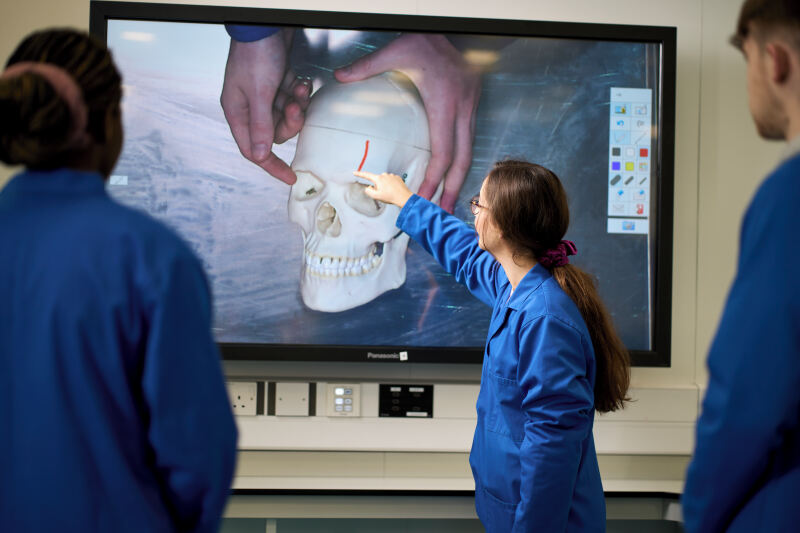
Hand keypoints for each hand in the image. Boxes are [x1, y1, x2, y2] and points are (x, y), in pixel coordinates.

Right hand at [220, 30, 311, 184]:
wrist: (265, 25)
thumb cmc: (256, 54)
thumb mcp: (259, 93)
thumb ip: (261, 126)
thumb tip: (260, 156)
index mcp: (237, 112)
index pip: (253, 150)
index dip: (271, 166)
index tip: (290, 177)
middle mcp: (249, 107)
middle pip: (274, 134)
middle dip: (289, 124)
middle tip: (295, 107)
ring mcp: (264, 96)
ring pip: (286, 118)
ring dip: (297, 107)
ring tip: (299, 89)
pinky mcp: (278, 85)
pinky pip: (293, 101)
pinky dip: (300, 94)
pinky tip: (301, 82)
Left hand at [336, 34, 480, 212]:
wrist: (459, 30)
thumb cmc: (427, 41)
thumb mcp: (396, 50)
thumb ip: (368, 66)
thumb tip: (340, 76)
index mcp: (444, 103)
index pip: (442, 150)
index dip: (435, 177)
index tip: (425, 196)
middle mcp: (461, 109)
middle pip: (461, 159)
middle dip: (452, 188)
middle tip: (444, 212)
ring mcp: (470, 108)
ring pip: (469, 151)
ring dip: (459, 178)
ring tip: (450, 200)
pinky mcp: (472, 106)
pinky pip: (469, 140)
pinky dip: (461, 160)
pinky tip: (453, 173)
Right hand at [353, 171, 412, 207]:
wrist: (403, 197)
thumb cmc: (391, 197)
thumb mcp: (377, 196)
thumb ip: (369, 191)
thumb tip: (368, 188)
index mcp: (378, 179)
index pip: (367, 175)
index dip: (360, 174)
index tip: (355, 172)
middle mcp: (385, 175)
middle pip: (377, 180)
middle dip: (378, 186)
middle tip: (383, 193)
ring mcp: (391, 175)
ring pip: (384, 181)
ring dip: (385, 186)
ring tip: (390, 192)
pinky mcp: (397, 177)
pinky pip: (391, 180)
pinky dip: (391, 185)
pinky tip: (394, 190)